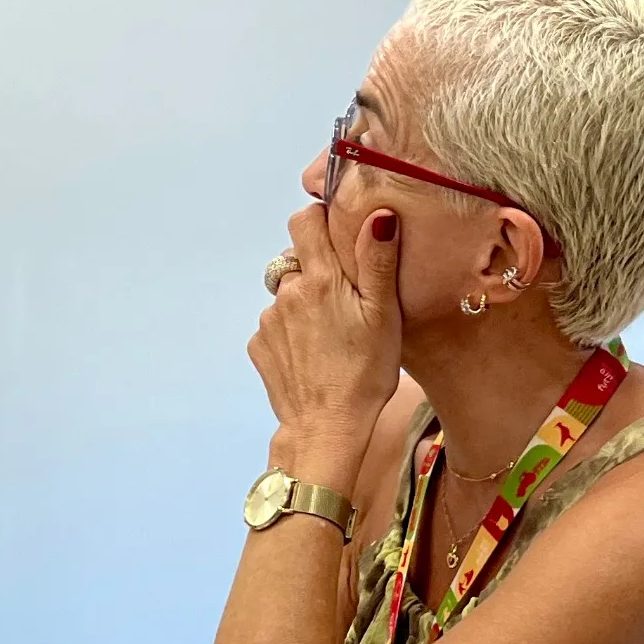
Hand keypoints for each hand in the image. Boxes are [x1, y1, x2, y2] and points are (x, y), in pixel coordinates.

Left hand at [253, 203, 401, 476]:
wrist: (327, 429)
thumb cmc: (365, 374)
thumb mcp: (384, 316)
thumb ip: (378, 261)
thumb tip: (378, 214)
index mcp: (319, 279)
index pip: (304, 220)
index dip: (322, 221)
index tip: (341, 237)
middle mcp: (286, 293)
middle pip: (298, 259)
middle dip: (320, 270)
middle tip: (348, 301)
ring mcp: (269, 320)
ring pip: (288, 294)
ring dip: (306, 303)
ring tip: (333, 334)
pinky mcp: (259, 345)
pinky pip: (277, 325)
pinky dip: (293, 331)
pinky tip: (315, 354)